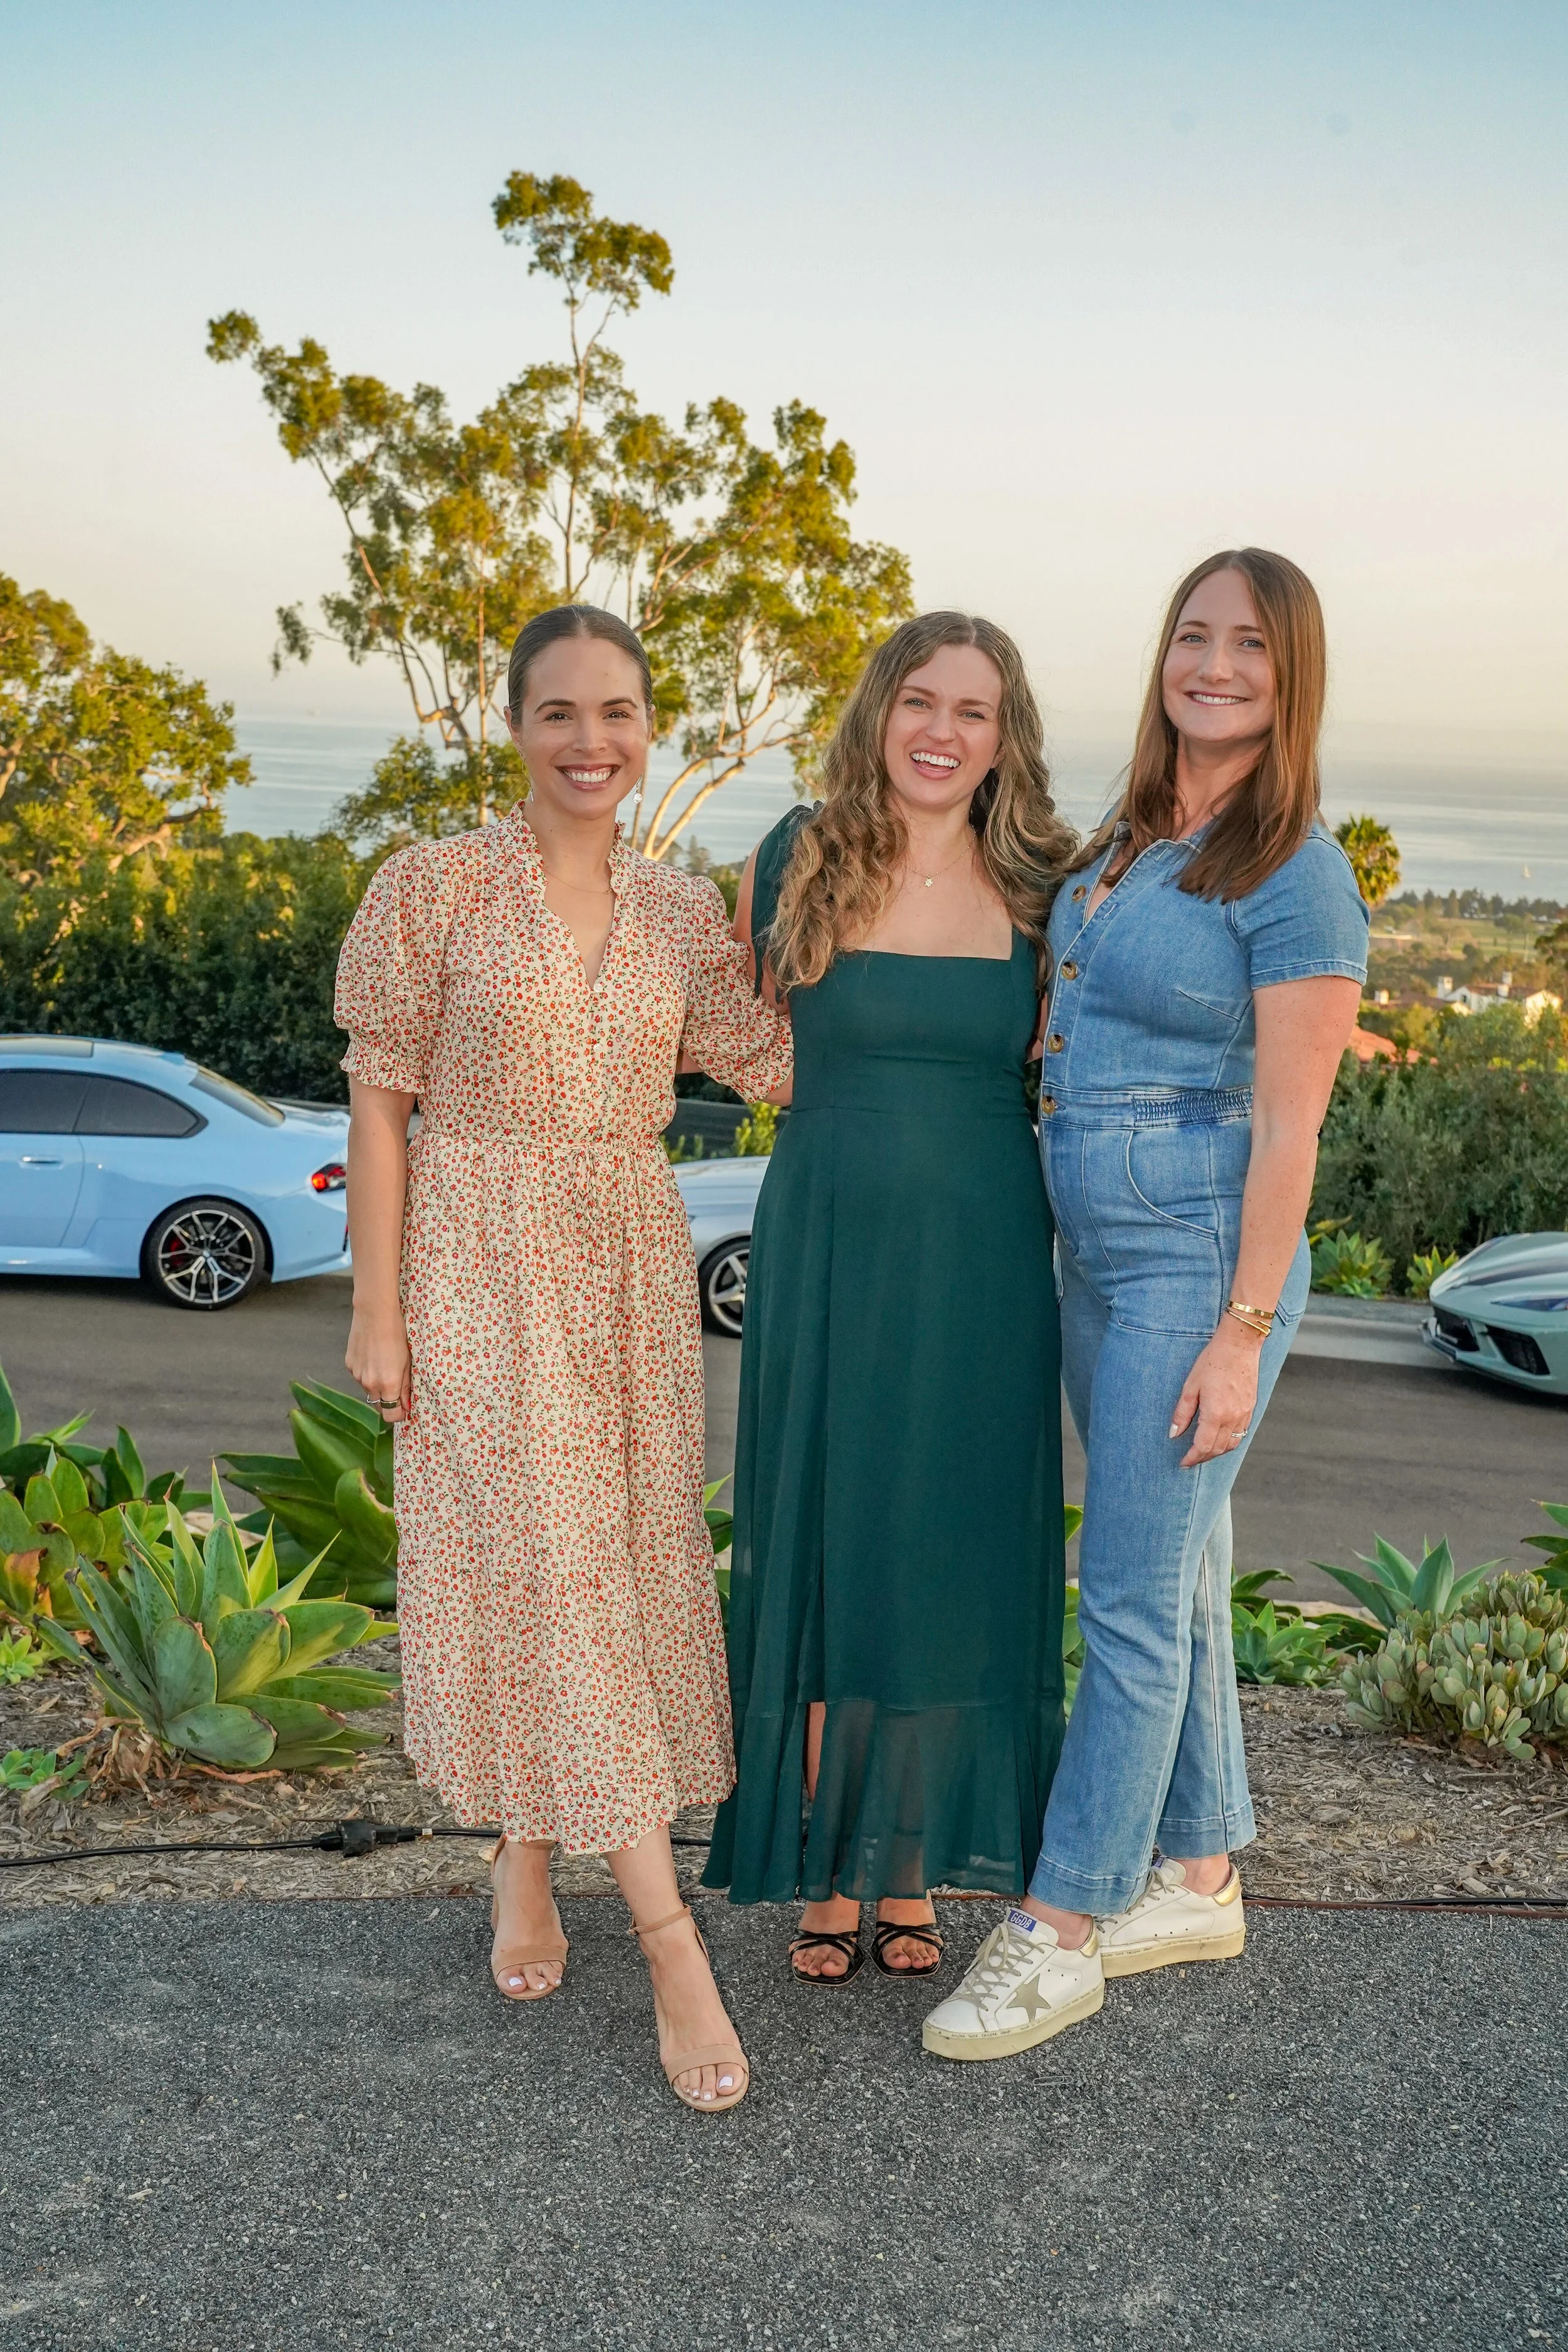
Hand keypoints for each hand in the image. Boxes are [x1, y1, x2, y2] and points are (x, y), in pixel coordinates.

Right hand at [346, 1305, 412, 1424]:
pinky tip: (373, 1354)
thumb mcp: (408, 1362)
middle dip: (388, 1400)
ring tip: (384, 1362)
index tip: (404, 1408)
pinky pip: (359, 1375)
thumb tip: (406, 1407)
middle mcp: (369, 1383)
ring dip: (376, 1383)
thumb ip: (406, 1387)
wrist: (375, 1313)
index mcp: (387, 1384)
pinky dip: (366, 1371)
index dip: (398, 1414)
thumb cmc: (397, 1335)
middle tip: (396, 1383)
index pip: (390, 1415)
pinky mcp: (349, 1364)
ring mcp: (356, 1374)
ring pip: (368, 1389)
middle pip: (378, 1405)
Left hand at [1168, 1319, 1263, 1467]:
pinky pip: (1241, 1434)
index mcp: (1216, 1413)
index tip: (1183, 1463)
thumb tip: (1173, 1434)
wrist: (1239, 1346)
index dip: (1192, 1458)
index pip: (1203, 1446)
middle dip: (1202, 1457)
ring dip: (1217, 1452)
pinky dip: (1229, 1442)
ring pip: (1231, 1444)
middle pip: (1217, 1449)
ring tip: (1203, 1452)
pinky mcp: (1251, 1408)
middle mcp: (1233, 1418)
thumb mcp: (1190, 1386)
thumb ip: (1182, 1413)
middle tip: (1190, 1459)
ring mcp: (1244, 1414)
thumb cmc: (1213, 1361)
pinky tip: (1220, 1439)